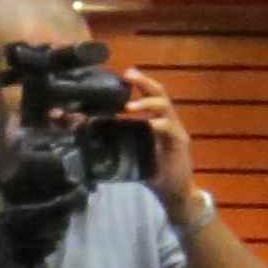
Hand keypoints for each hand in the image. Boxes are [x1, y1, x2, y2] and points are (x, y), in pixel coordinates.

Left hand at [120, 69, 195, 207]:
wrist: (175, 194)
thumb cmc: (152, 173)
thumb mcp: (131, 155)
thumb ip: (116, 143)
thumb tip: (87, 136)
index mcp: (156, 121)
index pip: (149, 95)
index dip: (139, 83)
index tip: (124, 73)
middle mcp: (167, 121)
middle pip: (159, 93)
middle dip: (144, 82)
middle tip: (128, 74)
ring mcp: (175, 131)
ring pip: (165, 107)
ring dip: (146, 103)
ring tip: (129, 106)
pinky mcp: (180, 144)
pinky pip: (170, 129)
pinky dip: (159, 125)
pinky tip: (149, 125)